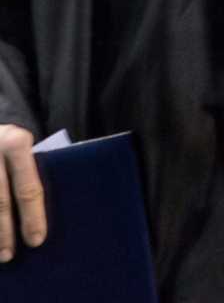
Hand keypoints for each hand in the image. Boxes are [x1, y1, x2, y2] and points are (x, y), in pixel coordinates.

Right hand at [0, 124, 44, 261]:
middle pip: (0, 201)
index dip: (33, 216)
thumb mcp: (22, 145)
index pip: (28, 187)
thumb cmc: (8, 143)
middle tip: (10, 255)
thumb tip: (44, 210)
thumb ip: (30, 169)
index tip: (37, 240)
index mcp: (17, 143)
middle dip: (5, 232)